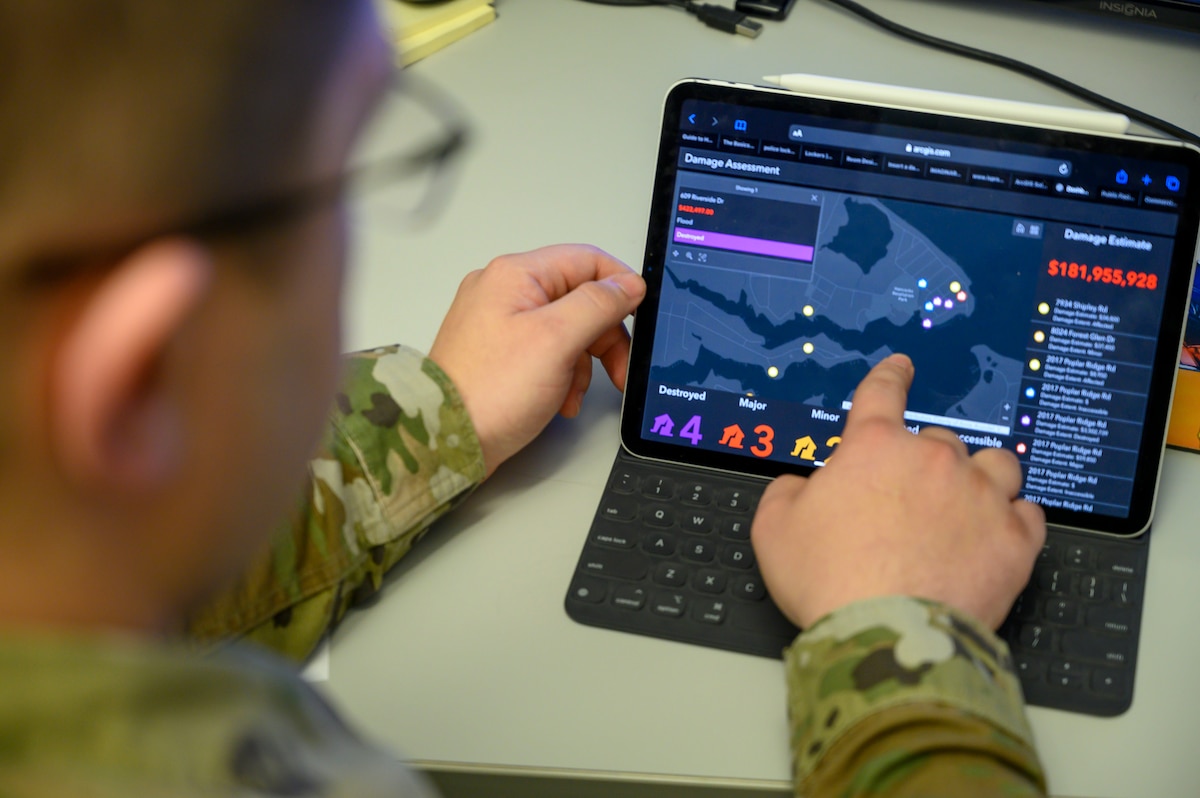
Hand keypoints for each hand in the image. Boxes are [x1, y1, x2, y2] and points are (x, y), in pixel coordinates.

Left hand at [428, 244, 645, 476]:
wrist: (448, 440)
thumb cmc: (488, 393)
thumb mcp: (556, 340)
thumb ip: (598, 304)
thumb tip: (628, 284)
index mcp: (515, 275)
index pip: (587, 261)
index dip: (620, 287)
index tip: (638, 317)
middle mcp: (504, 291)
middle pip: (580, 298)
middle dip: (603, 338)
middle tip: (617, 369)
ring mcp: (499, 322)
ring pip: (567, 329)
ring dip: (583, 363)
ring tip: (573, 392)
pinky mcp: (499, 351)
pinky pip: (547, 351)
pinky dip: (562, 375)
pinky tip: (558, 398)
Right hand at [750, 353, 1045, 628]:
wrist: (885, 635)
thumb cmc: (830, 581)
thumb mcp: (774, 530)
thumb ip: (786, 494)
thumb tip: (798, 488)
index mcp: (875, 448)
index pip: (882, 393)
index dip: (891, 375)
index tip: (901, 367)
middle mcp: (934, 462)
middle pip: (941, 439)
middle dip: (926, 461)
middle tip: (909, 498)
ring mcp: (980, 498)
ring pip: (997, 465)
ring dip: (982, 476)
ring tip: (969, 500)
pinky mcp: (1014, 541)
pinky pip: (1029, 513)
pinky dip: (1014, 519)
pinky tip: (999, 532)